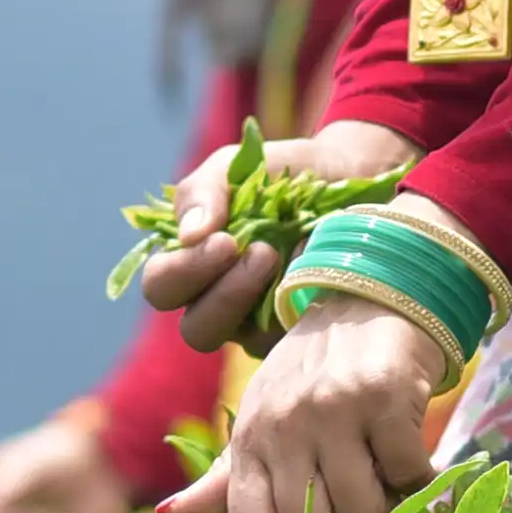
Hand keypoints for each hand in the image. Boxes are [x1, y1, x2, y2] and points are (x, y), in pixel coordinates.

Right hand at [135, 121, 418, 360]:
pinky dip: (305, 307)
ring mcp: (261, 326)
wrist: (348, 174)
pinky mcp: (302, 336)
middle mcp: (220, 302)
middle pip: (197, 331)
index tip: (225, 240)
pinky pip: (294, 343)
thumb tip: (189, 234)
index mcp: (192, 264)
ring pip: (245, 343)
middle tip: (264, 252)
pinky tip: (324, 273)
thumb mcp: (233, 169)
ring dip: (268, 304)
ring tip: (293, 257)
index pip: (162, 288)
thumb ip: (201, 192)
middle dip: (226, 296)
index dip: (185, 272)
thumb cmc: (281, 173)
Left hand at [144, 298, 457, 512]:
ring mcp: (334, 410)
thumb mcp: (260, 421)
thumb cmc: (310, 376)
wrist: (366, 301)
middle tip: (355, 508)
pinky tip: (407, 456)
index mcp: (250, 439)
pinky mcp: (385, 398)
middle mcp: (284, 425)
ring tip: (381, 476)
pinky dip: (418, 478)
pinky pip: (408, 476)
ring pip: (363, 511)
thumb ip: (223, 480)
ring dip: (384, 507)